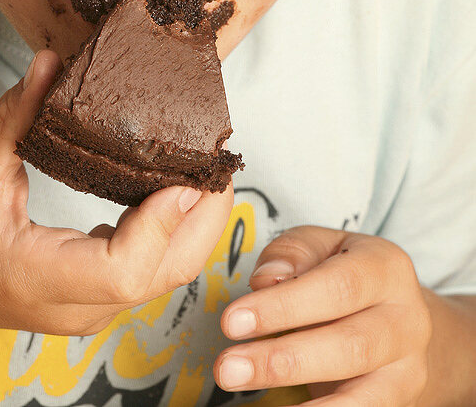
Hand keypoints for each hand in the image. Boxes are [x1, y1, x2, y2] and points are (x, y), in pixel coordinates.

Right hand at [0, 49, 234, 339]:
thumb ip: (16, 114)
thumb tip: (53, 61)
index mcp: (41, 277)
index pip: (126, 269)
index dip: (164, 223)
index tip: (184, 174)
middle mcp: (76, 304)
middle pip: (166, 275)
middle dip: (204, 217)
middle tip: (218, 157)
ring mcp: (88, 307)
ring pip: (165, 276)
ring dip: (193, 221)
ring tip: (203, 163)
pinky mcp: (92, 295)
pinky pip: (148, 267)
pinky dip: (170, 228)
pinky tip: (168, 184)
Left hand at [214, 225, 431, 403]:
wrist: (400, 315)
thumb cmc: (345, 271)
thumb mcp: (321, 245)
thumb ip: (292, 254)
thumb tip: (265, 280)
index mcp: (387, 268)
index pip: (337, 287)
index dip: (283, 306)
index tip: (231, 321)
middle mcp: (408, 320)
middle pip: (349, 345)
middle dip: (282, 360)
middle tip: (227, 367)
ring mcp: (408, 368)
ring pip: (361, 395)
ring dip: (302, 403)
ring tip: (247, 394)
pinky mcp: (399, 402)